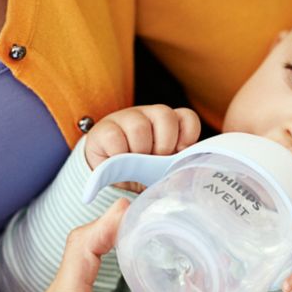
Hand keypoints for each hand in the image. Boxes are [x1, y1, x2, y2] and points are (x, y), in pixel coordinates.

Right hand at [84, 104, 200, 168]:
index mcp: (168, 124)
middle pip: (165, 115)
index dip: (188, 135)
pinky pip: (115, 137)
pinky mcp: (104, 129)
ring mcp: (126, 119)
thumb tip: (181, 176)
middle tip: (156, 161)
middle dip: (164, 144)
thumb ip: (173, 169)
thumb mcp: (160, 172)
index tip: (180, 153)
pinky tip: (118, 162)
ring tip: (135, 164)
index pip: (187, 117)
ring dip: (140, 151)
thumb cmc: (139, 173)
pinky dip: (119, 154)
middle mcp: (149, 116)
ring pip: (139, 126)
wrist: (107, 176)